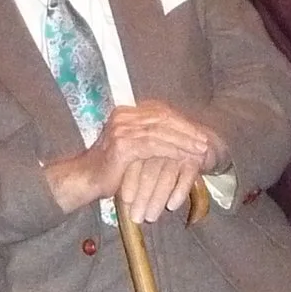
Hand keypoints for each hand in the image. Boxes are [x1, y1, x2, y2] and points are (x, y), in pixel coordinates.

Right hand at [44, 99, 221, 219]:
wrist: (86, 179)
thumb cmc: (110, 167)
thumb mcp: (131, 147)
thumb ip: (148, 138)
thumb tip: (176, 135)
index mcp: (126, 112)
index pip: (160, 112)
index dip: (182, 122)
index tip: (199, 133)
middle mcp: (123, 116)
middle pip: (163, 119)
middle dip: (186, 130)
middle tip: (204, 141)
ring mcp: (122, 129)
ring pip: (161, 132)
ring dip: (183, 141)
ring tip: (199, 150)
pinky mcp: (123, 145)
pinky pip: (154, 146)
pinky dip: (172, 150)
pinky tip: (185, 157)